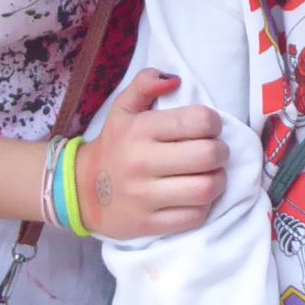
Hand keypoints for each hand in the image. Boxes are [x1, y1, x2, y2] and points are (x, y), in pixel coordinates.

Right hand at [74, 70, 226, 237]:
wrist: (83, 191)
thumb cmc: (114, 145)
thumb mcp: (123, 109)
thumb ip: (145, 84)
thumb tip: (173, 80)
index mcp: (140, 130)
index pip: (199, 121)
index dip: (213, 123)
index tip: (208, 128)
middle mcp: (142, 162)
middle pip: (209, 155)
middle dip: (221, 152)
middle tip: (214, 152)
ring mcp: (145, 196)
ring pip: (206, 188)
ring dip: (218, 180)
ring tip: (210, 174)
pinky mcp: (150, 224)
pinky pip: (195, 216)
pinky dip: (204, 206)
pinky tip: (196, 197)